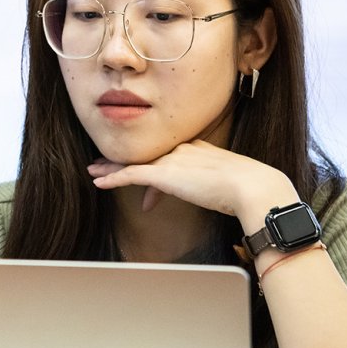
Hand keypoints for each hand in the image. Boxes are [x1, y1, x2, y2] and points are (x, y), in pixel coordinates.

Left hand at [89, 140, 297, 226]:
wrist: (252, 186)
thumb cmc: (250, 188)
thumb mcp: (230, 184)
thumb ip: (216, 187)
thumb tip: (209, 198)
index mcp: (197, 149)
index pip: (167, 156)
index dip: (153, 167)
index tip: (150, 183)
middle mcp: (181, 150)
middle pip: (145, 155)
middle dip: (124, 161)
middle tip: (104, 163)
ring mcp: (171, 161)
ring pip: (133, 162)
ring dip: (111, 169)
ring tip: (94, 172)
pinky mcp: (164, 174)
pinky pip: (130, 175)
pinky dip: (112, 178)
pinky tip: (99, 183)